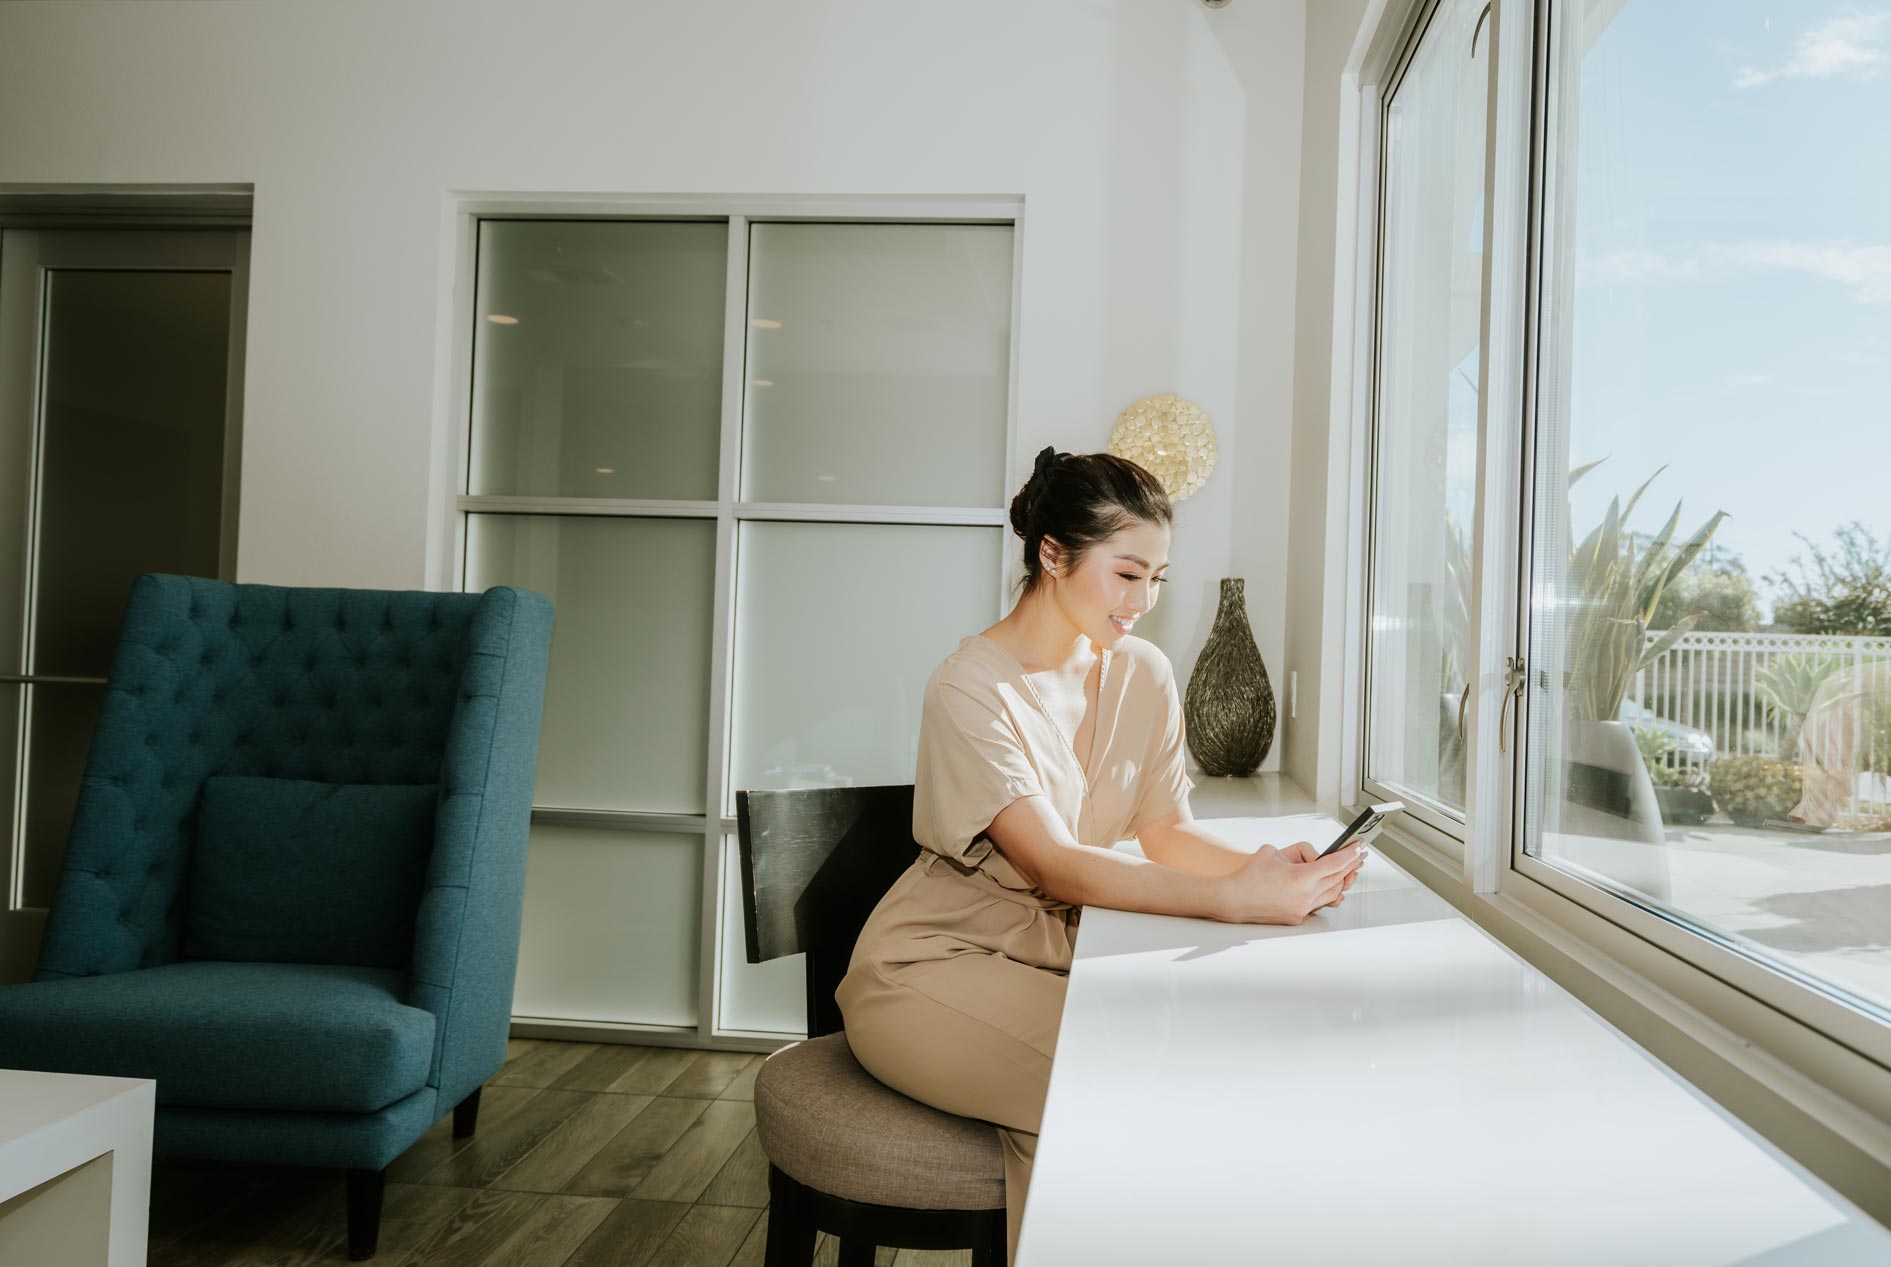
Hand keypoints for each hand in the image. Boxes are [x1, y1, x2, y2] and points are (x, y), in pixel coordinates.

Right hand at [1214, 840, 1363, 925]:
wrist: (1233, 899)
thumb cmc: (1249, 875)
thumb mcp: (1274, 851)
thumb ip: (1299, 852)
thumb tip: (1315, 858)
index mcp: (1301, 877)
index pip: (1335, 864)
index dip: (1350, 854)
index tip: (1359, 847)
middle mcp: (1306, 895)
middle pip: (1338, 879)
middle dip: (1350, 866)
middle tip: (1358, 857)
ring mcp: (1302, 909)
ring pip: (1332, 894)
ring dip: (1340, 881)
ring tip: (1347, 871)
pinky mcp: (1297, 917)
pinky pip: (1318, 903)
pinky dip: (1325, 893)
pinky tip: (1328, 886)